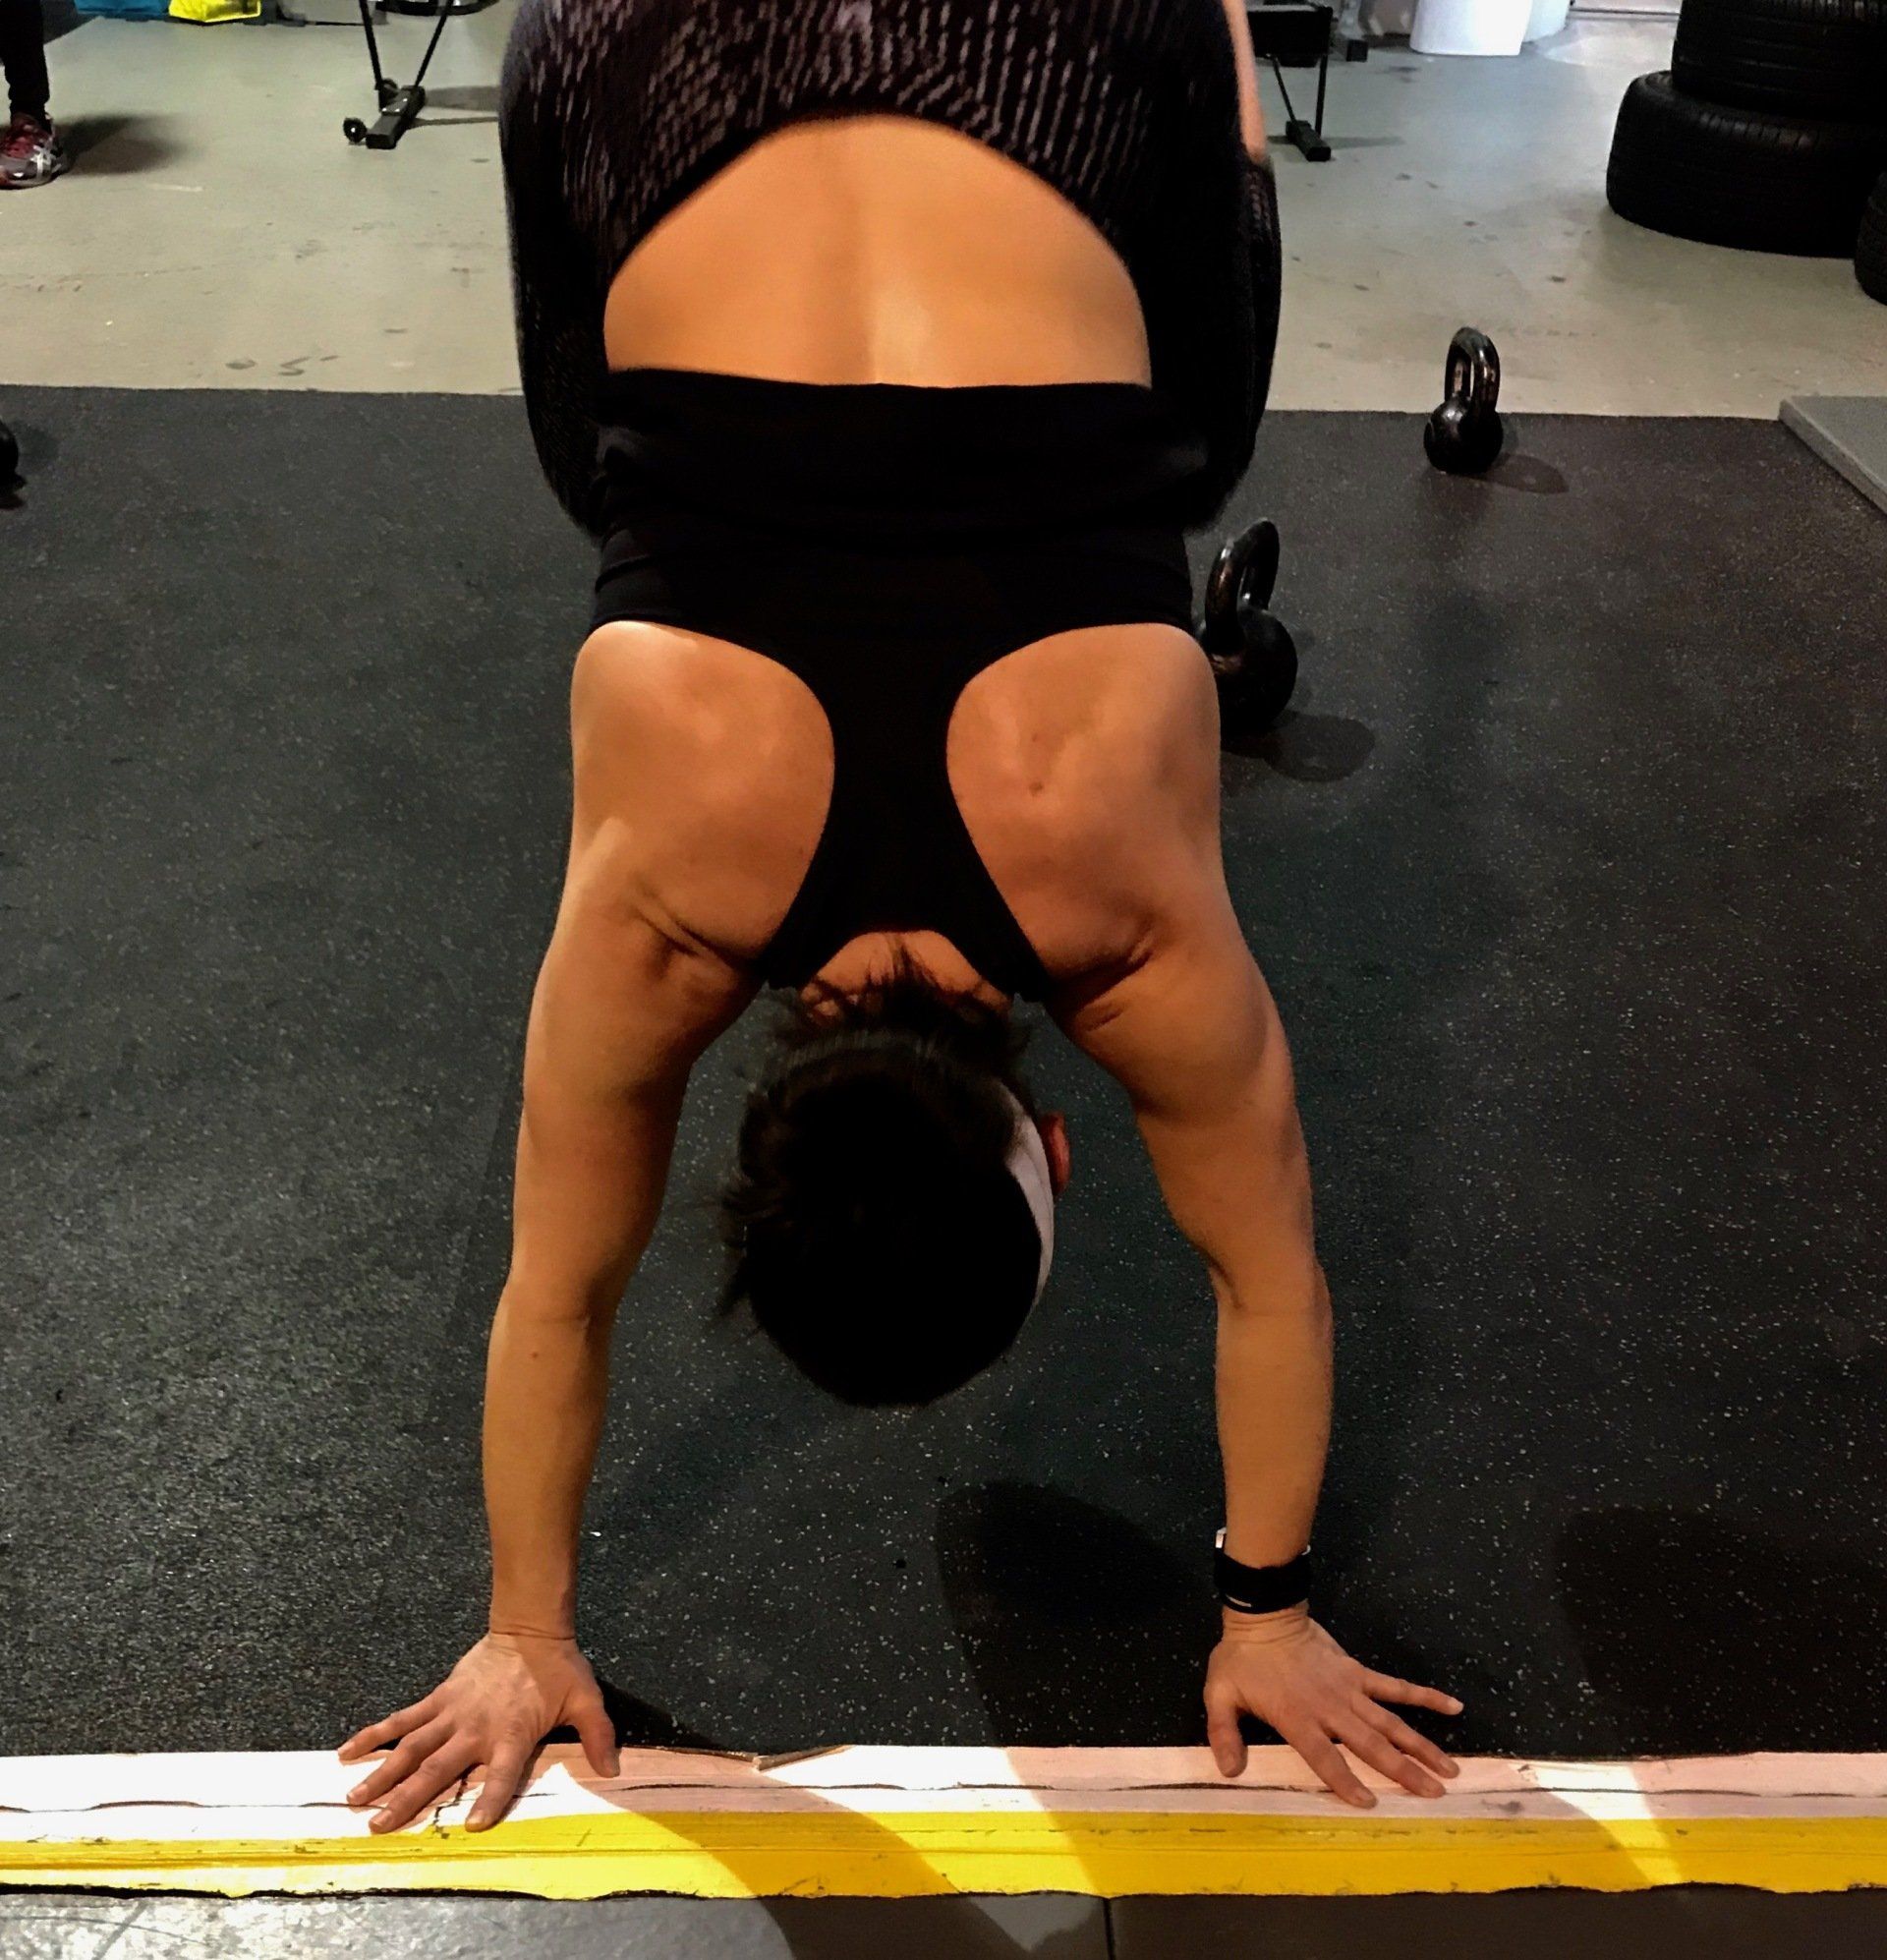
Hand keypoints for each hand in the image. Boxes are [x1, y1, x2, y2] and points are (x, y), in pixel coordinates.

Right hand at [337, 1632, 619, 1832]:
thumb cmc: (559, 1670)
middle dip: (408, 1798)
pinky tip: (347, 1751)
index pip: (502, 1775)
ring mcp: (453, 1713)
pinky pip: (404, 1719)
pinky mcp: (440, 1698)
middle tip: (378, 1825)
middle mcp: (476, 1729)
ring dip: (383, 1774)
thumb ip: (598, 1735)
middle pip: (439, 1769)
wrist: (530, 1628)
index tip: (472, 1825)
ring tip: (355, 1799)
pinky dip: (376, 1734)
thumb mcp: (586, 1700)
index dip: (490, 1799)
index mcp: (512, 1735)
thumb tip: (612, 1769)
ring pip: (412, 1748)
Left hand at [1204, 1609, 1462, 1805]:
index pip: (1325, 1757)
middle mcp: (1330, 1708)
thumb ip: (1223, 1733)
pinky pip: (1395, 1686)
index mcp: (1297, 1717)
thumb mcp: (1219, 1695)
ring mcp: (1349, 1689)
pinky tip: (1453, 1705)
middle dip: (1404, 1771)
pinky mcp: (1357, 1672)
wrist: (1264, 1616)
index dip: (1345, 1781)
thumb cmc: (1241, 1660)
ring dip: (1420, 1746)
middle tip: (1435, 1794)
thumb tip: (1229, 1771)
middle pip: (1371, 1745)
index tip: (1370, 1802)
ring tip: (1449, 1770)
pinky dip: (1424, 1696)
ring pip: (1390, 1722)